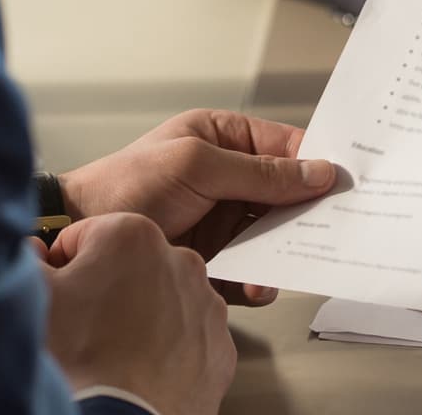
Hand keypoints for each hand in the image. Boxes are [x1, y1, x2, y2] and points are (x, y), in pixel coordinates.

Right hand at [40, 212, 234, 414]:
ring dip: (141, 316)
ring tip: (115, 350)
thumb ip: (30, 259)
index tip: (63, 290)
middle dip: (108, 288)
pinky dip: (168, 347)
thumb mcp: (36, 296)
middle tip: (87, 326)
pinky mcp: (219, 344)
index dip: (66, 266)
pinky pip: (188, 336)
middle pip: (130, 265)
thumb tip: (33, 251)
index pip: (86, 236)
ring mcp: (206, 304)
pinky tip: (141, 367)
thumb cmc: (79, 360)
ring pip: (163, 299)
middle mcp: (180, 260)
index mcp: (132, 236)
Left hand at [58, 109, 335, 305]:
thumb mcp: (197, 165)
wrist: (77, 234)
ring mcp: (221, 218)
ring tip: (285, 261)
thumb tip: (316, 171)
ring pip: (272, 234)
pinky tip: (255, 284)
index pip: (285, 146)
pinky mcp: (214, 257)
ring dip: (282, 250)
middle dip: (304, 212)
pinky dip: (259, 279)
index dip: (316, 162)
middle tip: (327, 227)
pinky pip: (252, 268)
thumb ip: (259, 171)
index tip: (344, 181)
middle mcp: (228, 176)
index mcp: (224, 138)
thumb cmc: (125, 185)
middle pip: (285, 194)